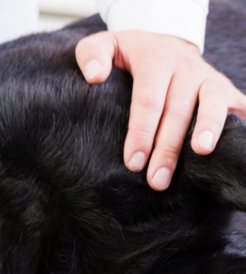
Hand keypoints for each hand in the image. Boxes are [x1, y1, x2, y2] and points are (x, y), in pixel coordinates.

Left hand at [75, 31, 245, 190]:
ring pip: (212, 105)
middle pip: (177, 111)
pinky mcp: (226, 89)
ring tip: (202, 153)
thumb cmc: (124, 55)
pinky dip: (237, 126)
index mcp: (155, 59)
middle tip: (156, 180)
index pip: (148, 100)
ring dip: (208, 130)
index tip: (133, 162)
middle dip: (167, 148)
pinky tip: (231, 149)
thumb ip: (91, 55)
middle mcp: (186, 67)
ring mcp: (208, 78)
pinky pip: (237, 107)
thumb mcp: (102, 46)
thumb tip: (95, 76)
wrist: (159, 44)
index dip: (141, 133)